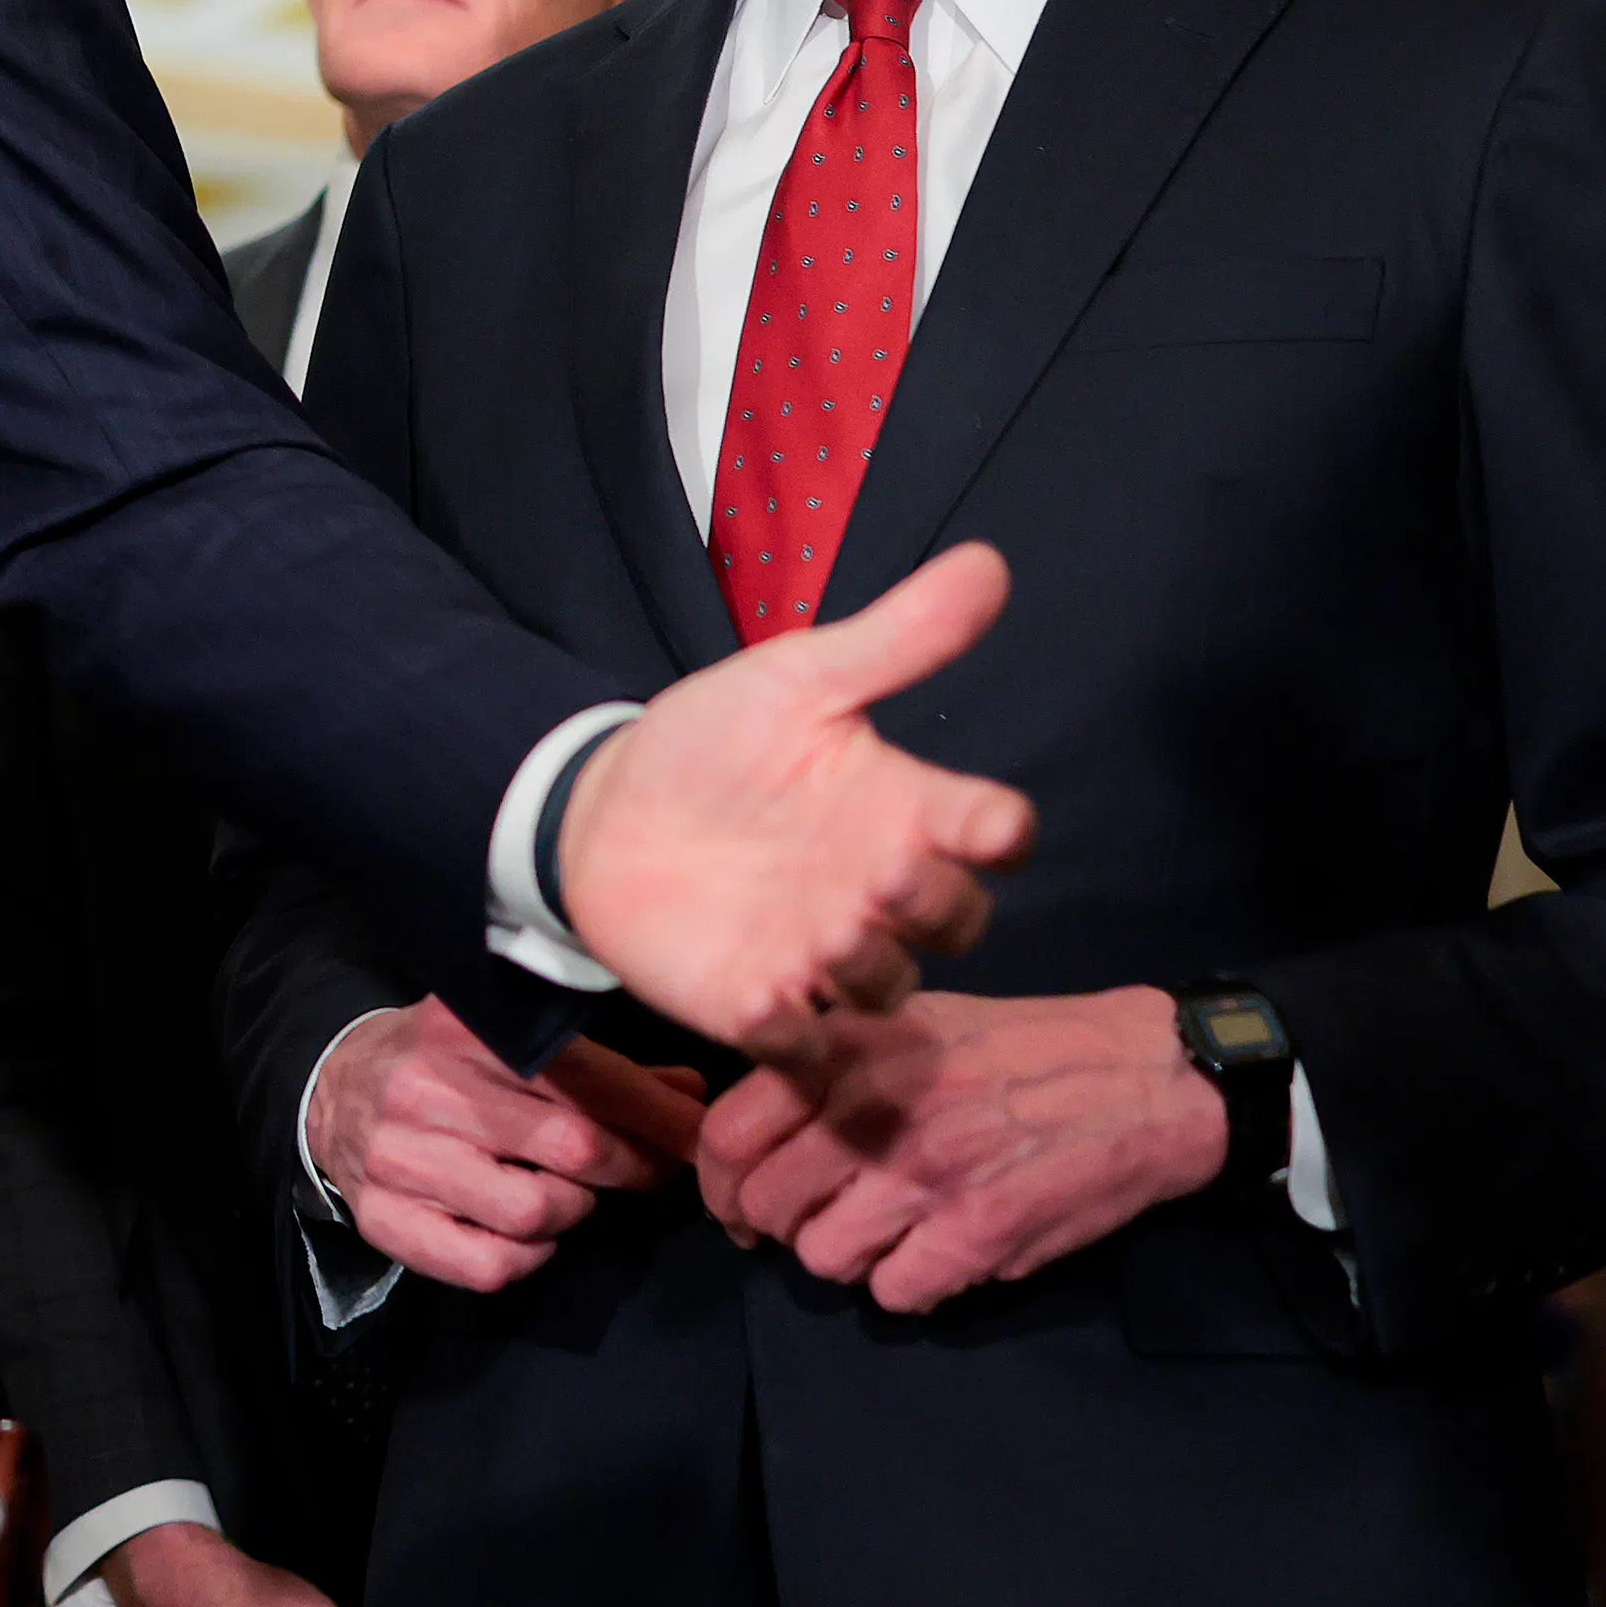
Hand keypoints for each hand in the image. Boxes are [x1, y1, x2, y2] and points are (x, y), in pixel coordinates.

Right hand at [302, 1000, 679, 1292]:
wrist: (331, 1086)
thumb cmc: (444, 1061)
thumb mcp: (510, 1040)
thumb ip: (602, 1071)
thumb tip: (691, 1095)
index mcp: (468, 1029)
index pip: (589, 1080)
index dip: (660, 1120)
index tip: (701, 1142)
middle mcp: (427, 1089)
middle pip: (572, 1147)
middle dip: (630, 1167)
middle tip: (650, 1174)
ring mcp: (400, 1158)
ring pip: (533, 1212)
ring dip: (573, 1213)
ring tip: (569, 1195)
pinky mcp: (384, 1218)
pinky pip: (487, 1264)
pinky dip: (528, 1258)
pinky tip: (527, 1235)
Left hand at [554, 542, 1034, 1062]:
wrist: (605, 805)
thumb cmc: (714, 741)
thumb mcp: (798, 677)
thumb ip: (893, 637)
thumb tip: (988, 561)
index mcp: (902, 809)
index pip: (992, 831)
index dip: (1001, 833)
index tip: (988, 823)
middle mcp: (877, 889)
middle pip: (957, 920)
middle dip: (938, 905)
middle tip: (886, 872)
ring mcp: (822, 953)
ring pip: (887, 987)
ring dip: (871, 968)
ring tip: (831, 932)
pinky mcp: (760, 1005)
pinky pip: (800, 1045)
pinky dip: (793, 1036)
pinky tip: (764, 1000)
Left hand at [693, 987, 1224, 1313]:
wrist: (1143, 1077)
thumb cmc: (1019, 1048)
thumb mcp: (911, 1021)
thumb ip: (830, 1064)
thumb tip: (758, 1131)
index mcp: (847, 1052)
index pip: (728, 1134)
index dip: (721, 1185)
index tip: (740, 1207)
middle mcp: (871, 1110)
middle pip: (769, 1208)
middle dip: (786, 1230)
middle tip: (826, 1223)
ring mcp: (921, 1174)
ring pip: (824, 1259)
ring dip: (853, 1259)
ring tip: (894, 1233)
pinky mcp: (973, 1232)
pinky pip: (895, 1293)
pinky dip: (910, 1286)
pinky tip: (940, 1254)